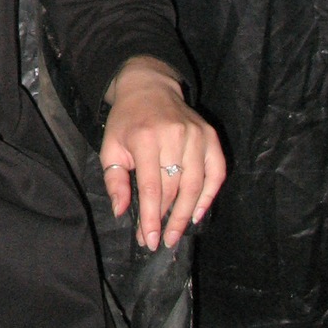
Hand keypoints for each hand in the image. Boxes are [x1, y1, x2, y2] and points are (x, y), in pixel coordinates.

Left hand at [99, 56, 225, 251]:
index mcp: (145, 137)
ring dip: (187, 213)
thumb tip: (121, 212)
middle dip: (166, 218)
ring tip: (176, 233)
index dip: (151, 216)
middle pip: (174, 188)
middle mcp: (173, 135)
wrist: (149, 87)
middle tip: (160, 240)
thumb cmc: (127, 122)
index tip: (150, 239)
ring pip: (196, 184)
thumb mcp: (110, 147)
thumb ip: (114, 180)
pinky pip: (216, 173)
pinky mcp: (210, 136)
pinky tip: (197, 213)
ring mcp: (196, 135)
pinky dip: (209, 195)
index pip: (150, 186)